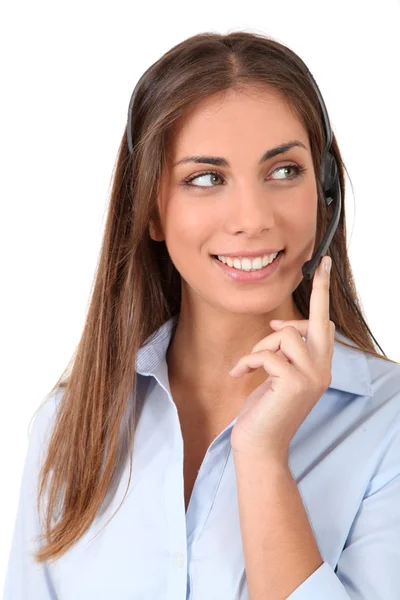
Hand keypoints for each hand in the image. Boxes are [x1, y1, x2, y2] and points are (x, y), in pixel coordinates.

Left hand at [229, 255, 333, 463]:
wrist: (259, 446)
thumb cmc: (265, 410)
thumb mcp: (277, 375)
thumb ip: (285, 352)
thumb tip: (280, 325)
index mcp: (320, 366)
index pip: (324, 325)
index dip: (322, 294)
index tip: (322, 266)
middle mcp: (322, 369)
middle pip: (318, 320)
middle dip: (316, 292)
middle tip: (310, 278)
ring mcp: (312, 376)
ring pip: (285, 335)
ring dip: (260, 346)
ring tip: (250, 364)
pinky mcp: (294, 382)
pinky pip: (267, 353)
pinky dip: (249, 361)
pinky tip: (240, 374)